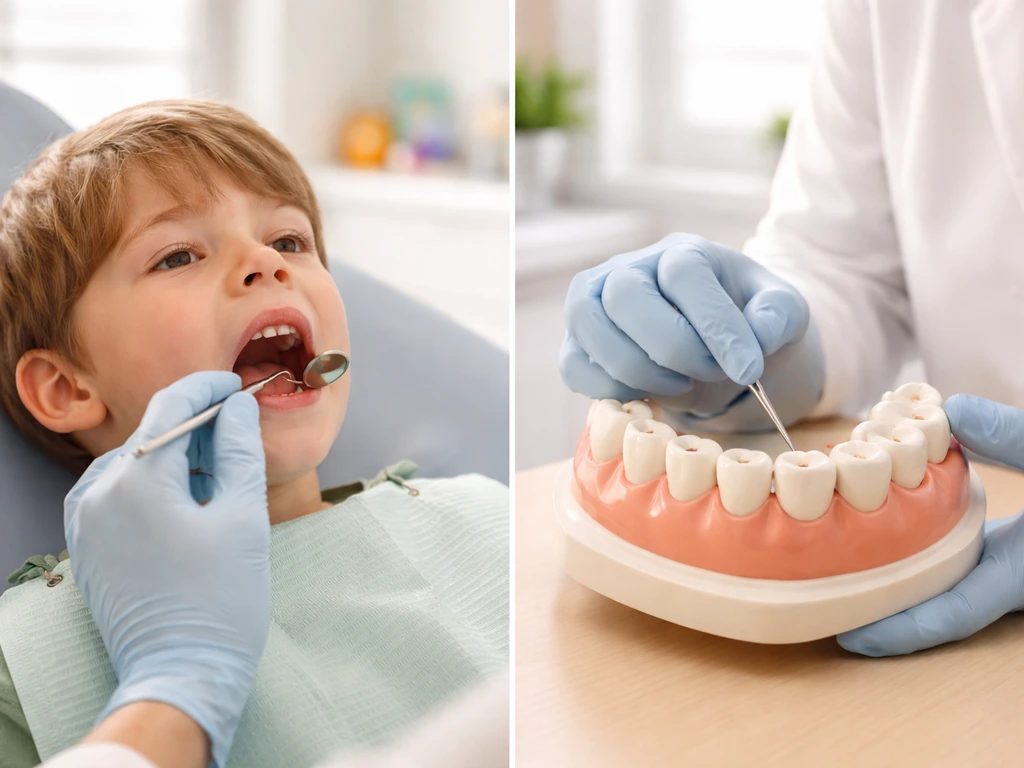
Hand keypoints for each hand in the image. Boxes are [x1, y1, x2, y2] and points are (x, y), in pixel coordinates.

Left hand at [64, 371, 270, 767]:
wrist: (181, 674)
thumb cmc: (221, 600)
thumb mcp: (244, 516)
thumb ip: (240, 450)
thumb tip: (237, 406)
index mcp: (135, 480)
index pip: (171, 406)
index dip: (208, 387)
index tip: (238, 384)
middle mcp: (97, 493)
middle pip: (151, 433)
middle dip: (197, 425)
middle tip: (241, 432)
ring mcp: (85, 522)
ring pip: (135, 463)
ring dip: (176, 456)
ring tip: (220, 476)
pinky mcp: (87, 546)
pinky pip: (119, 493)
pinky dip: (153, 485)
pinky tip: (187, 503)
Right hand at [559, 233, 825, 429]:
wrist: (710, 342)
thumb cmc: (742, 320)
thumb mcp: (780, 311)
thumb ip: (779, 315)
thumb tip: (758, 336)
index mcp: (681, 253)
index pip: (684, 274)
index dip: (715, 324)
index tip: (748, 369)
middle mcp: (627, 268)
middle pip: (626, 296)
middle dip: (672, 348)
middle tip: (709, 371)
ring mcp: (593, 303)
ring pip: (589, 326)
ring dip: (639, 370)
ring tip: (679, 383)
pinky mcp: (576, 342)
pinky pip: (574, 366)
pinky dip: (611, 389)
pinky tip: (647, 392)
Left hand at [838, 394, 1023, 655]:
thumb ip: (1018, 438)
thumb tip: (954, 410)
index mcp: (1023, 573)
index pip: (953, 614)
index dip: (899, 629)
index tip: (846, 635)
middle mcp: (1015, 575)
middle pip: (938, 602)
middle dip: (885, 605)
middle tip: (824, 594)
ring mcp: (1014, 561)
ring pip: (947, 580)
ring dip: (900, 574)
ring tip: (841, 559)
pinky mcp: (1015, 543)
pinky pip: (961, 555)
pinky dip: (925, 544)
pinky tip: (894, 521)